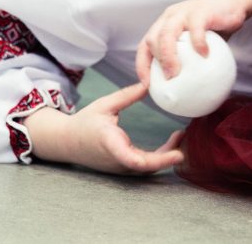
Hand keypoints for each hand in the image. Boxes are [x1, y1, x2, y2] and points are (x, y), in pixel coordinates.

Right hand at [26, 83, 183, 174]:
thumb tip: (148, 83)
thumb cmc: (84, 122)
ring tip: (181, 136)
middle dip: (169, 156)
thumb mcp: (105, 104)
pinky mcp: (122, 169)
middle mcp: (117, 160)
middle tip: (184, 137)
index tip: (176, 154)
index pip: (134, 160)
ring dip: (166, 156)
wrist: (66, 142)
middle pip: (147, 166)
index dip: (157, 160)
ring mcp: (120, 168)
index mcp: (111, 144)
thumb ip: (127, 95)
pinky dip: (159, 157)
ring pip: (148, 168)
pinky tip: (172, 144)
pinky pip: (144, 166)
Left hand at [135, 0, 246, 86]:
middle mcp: (170, 17)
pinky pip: (196, 28)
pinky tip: (204, 55)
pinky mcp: (201, 11)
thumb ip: (188, 60)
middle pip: (152, 39)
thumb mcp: (196, 43)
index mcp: (164, 25)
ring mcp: (184, 13)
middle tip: (166, 80)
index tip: (146, 86)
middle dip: (154, 62)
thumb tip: (184, 90)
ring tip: (177, 73)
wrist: (232, 1)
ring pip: (167, 33)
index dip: (141, 65)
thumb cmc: (213, 27)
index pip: (144, 45)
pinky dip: (198, 43)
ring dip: (169, 55)